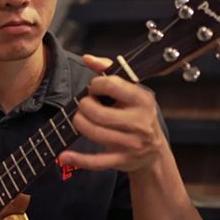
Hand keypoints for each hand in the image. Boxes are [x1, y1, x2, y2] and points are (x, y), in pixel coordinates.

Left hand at [58, 54, 166, 171]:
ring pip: (93, 132)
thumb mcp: (131, 92)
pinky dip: (78, 159)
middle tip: (85, 106)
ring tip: (81, 119)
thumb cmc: (137, 115)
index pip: (111, 85)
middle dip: (83, 106)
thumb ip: (109, 72)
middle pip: (98, 112)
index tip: (94, 89)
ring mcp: (132, 144)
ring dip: (79, 123)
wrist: (154, 152)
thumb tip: (88, 58)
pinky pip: (96, 161)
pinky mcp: (122, 161)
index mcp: (142, 100)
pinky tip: (64, 156)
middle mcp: (139, 122)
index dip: (95, 85)